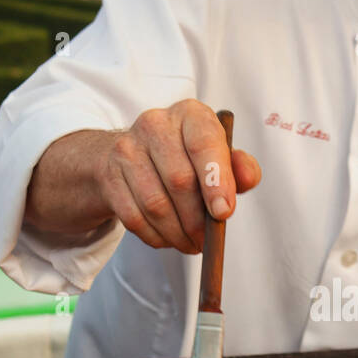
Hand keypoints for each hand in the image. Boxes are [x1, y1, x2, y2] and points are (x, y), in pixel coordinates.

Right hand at [96, 99, 260, 253]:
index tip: (223, 212)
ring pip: (156, 205)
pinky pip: (135, 218)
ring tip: (190, 243)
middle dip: (197, 220)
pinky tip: (167, 237)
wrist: (131, 157)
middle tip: (206, 239)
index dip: (216, 180)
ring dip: (177, 234)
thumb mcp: (217, 156)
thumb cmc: (185, 157)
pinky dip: (156, 236)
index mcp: (190, 114)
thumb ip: (239, 167)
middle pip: (179, 180)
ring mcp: (127, 149)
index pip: (204, 143)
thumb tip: (248, 178)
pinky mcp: (110, 176)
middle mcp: (156, 124)